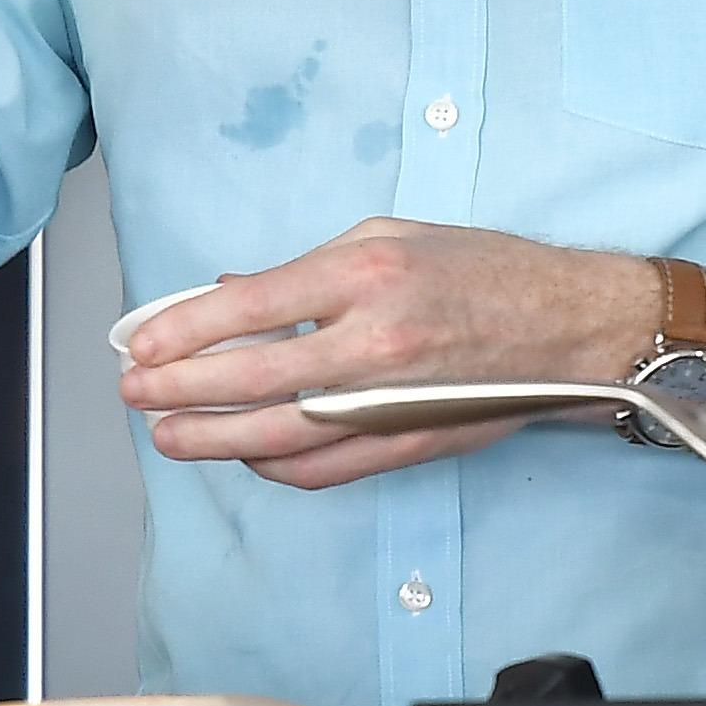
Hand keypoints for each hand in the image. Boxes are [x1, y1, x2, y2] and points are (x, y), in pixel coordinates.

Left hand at [119, 217, 661, 489]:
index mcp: (368, 272)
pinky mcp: (408, 442)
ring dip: (211, 439)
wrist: (571, 326)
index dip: (184, 331)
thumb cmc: (485, 272)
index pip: (251, 309)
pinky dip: (272, 467)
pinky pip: (322, 468)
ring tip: (167, 433)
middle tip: (134, 391)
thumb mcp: (392, 236)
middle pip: (250, 380)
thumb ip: (307, 270)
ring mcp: (393, 400)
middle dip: (177, 389)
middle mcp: (376, 340)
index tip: (141, 342)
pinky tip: (241, 454)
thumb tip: (231, 294)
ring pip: (278, 435)